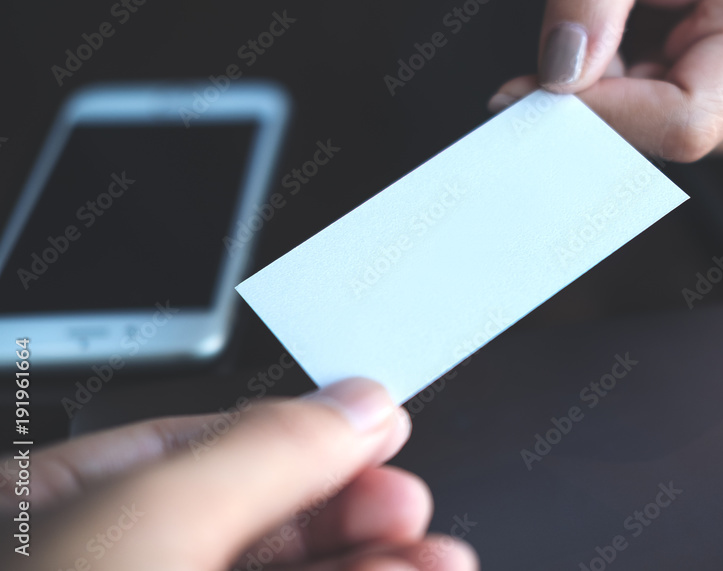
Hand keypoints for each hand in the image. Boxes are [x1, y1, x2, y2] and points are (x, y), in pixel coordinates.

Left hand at [2, 378, 476, 570]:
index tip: (379, 423)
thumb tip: (359, 403)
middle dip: (349, 505)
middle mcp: (109, 559)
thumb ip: (263, 451)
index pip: (196, 441)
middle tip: (410, 501)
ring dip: (376, 560)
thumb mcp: (150, 524)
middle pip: (254, 516)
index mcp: (50, 505)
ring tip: (438, 557)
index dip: (300, 427)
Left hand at [489, 0, 722, 160]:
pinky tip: (630, 37)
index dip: (599, 114)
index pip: (681, 123)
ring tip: (619, 14)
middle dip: (594, 88)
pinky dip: (614, 87)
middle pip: (656, 135)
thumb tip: (561, 74)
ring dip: (601, 82)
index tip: (530, 88)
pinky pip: (642, 126)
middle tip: (574, 24)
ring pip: (640, 134)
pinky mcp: (719, 118)